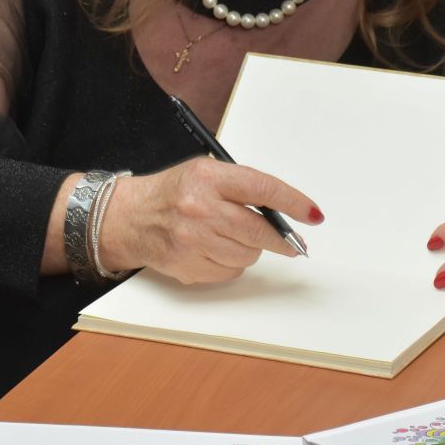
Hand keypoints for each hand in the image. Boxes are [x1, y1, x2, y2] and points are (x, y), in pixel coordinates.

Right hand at [100, 157, 322, 283]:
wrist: (131, 217)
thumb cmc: (176, 192)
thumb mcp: (207, 174)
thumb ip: (244, 188)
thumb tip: (286, 212)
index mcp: (208, 178)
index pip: (262, 188)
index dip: (293, 202)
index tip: (314, 214)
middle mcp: (199, 209)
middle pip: (258, 230)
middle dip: (281, 239)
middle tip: (292, 242)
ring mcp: (191, 240)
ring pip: (248, 254)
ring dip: (251, 249)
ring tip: (231, 237)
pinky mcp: (187, 266)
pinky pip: (230, 271)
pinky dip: (231, 263)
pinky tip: (214, 249)